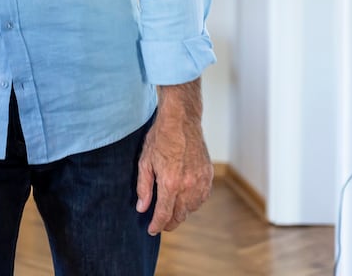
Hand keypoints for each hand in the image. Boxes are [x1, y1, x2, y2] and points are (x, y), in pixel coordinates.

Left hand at [136, 80, 212, 234]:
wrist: (181, 122)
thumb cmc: (160, 139)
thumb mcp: (144, 162)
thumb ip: (144, 188)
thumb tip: (142, 208)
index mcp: (170, 183)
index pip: (164, 214)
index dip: (157, 225)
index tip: (152, 230)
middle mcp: (188, 185)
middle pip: (180, 215)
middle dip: (170, 222)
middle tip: (161, 224)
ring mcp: (201, 181)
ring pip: (192, 208)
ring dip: (182, 213)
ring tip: (172, 212)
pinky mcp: (208, 175)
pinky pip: (202, 197)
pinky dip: (194, 202)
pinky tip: (185, 200)